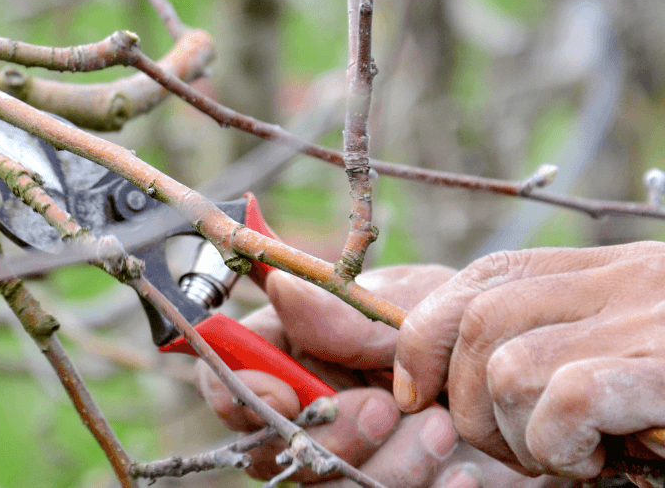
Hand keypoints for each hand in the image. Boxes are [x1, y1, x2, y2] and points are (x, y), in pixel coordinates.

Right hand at [198, 265, 462, 485]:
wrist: (529, 377)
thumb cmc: (461, 326)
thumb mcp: (412, 305)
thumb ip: (347, 312)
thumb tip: (282, 287)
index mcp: (291, 351)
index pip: (226, 378)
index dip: (239, 394)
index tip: (284, 396)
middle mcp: (306, 412)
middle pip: (269, 447)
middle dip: (328, 434)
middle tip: (384, 408)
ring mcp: (345, 458)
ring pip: (328, 485)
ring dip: (386, 464)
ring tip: (442, 428)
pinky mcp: (384, 486)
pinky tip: (464, 472)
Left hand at [394, 242, 664, 476]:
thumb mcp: (616, 356)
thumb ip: (539, 338)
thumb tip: (410, 336)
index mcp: (612, 271)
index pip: (488, 274)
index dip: (429, 334)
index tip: (414, 392)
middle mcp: (630, 281)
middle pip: (481, 319)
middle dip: (466, 401)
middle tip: (516, 447)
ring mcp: (651, 322)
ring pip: (511, 368)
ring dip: (518, 435)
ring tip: (568, 455)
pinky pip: (568, 401)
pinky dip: (559, 446)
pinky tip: (596, 460)